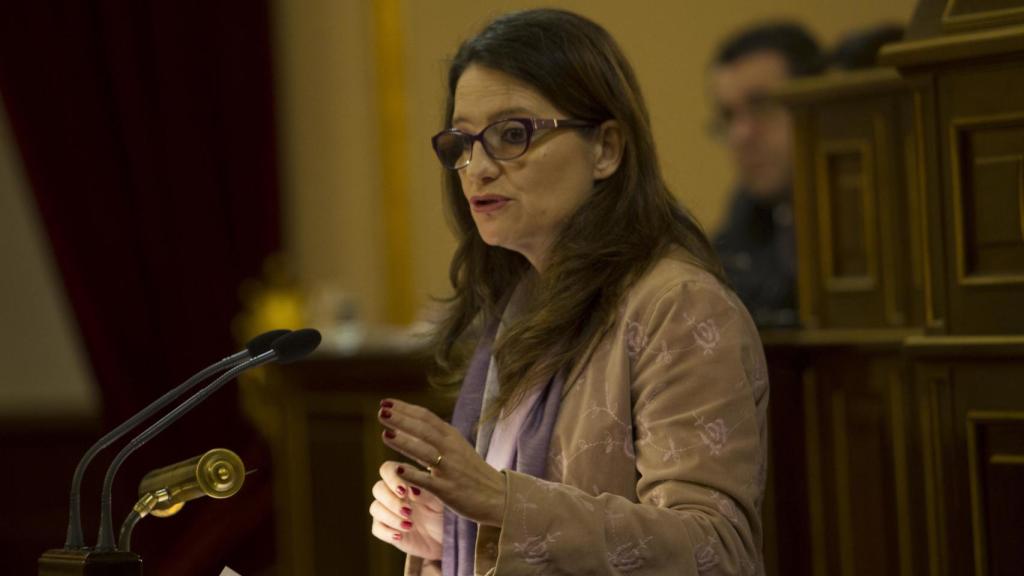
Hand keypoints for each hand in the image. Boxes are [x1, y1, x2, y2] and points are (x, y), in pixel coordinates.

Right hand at [369, 461, 443, 559]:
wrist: (446, 540)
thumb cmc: (445, 514)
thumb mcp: (440, 503)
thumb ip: (427, 494)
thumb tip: (411, 490)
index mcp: (407, 479)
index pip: (388, 469)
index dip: (391, 478)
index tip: (403, 491)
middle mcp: (394, 493)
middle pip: (378, 488)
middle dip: (391, 500)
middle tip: (408, 511)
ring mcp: (389, 511)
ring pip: (375, 508)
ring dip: (390, 516)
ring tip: (410, 525)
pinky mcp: (387, 530)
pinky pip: (377, 529)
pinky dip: (387, 532)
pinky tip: (400, 535)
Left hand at [378, 398, 506, 526]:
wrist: (499, 496)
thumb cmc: (472, 472)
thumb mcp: (457, 448)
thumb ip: (436, 436)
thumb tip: (412, 422)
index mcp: (451, 437)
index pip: (426, 417)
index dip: (405, 409)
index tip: (385, 402)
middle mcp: (451, 449)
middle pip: (423, 430)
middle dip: (402, 420)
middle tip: (381, 411)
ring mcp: (450, 469)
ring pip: (425, 452)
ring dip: (405, 442)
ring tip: (385, 433)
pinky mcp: (449, 490)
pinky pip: (428, 481)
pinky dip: (413, 474)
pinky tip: (398, 469)